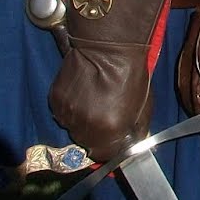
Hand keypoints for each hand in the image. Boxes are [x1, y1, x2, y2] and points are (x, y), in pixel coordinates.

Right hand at [48, 39, 152, 161]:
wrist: (107, 44)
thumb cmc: (131, 72)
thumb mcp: (143, 105)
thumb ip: (135, 129)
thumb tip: (131, 142)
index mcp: (109, 129)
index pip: (105, 154)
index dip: (111, 147)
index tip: (115, 138)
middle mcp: (84, 125)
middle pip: (87, 142)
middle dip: (97, 134)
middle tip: (105, 115)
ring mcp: (67, 112)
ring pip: (73, 128)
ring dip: (82, 121)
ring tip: (93, 101)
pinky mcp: (55, 99)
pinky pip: (62, 112)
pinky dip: (71, 107)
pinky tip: (82, 92)